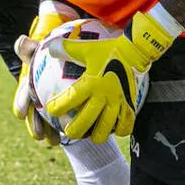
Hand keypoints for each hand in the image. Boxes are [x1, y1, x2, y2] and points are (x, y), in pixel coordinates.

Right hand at [12, 10, 67, 145]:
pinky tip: (77, 136)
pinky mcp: (66, 110)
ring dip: (49, 133)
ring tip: (53, 141)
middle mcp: (38, 98)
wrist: (70, 60)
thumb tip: (20, 41)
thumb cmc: (53, 54)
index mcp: (31, 85)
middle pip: (34, 114)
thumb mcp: (43, 49)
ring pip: (48, 122)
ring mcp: (51, 106)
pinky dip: (69, 128)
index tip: (20, 113)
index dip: (21, 104)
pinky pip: (66, 121)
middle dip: (35, 125)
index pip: (24, 95)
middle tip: (39, 135)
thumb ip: (32, 47)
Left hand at [45, 11, 177, 142]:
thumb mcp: (85, 48)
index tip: (51, 110)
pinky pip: (127, 124)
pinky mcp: (130, 104)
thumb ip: (66, 49)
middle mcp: (104, 95)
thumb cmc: (107, 50)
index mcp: (91, 83)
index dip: (58, 107)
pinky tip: (114, 131)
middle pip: (87, 120)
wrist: (134, 51)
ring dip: (97, 134)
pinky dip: (120, 130)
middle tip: (69, 132)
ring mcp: (118, 102)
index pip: (71, 99)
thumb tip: (49, 49)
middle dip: (75, 130)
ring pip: (107, 127)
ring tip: (91, 136)